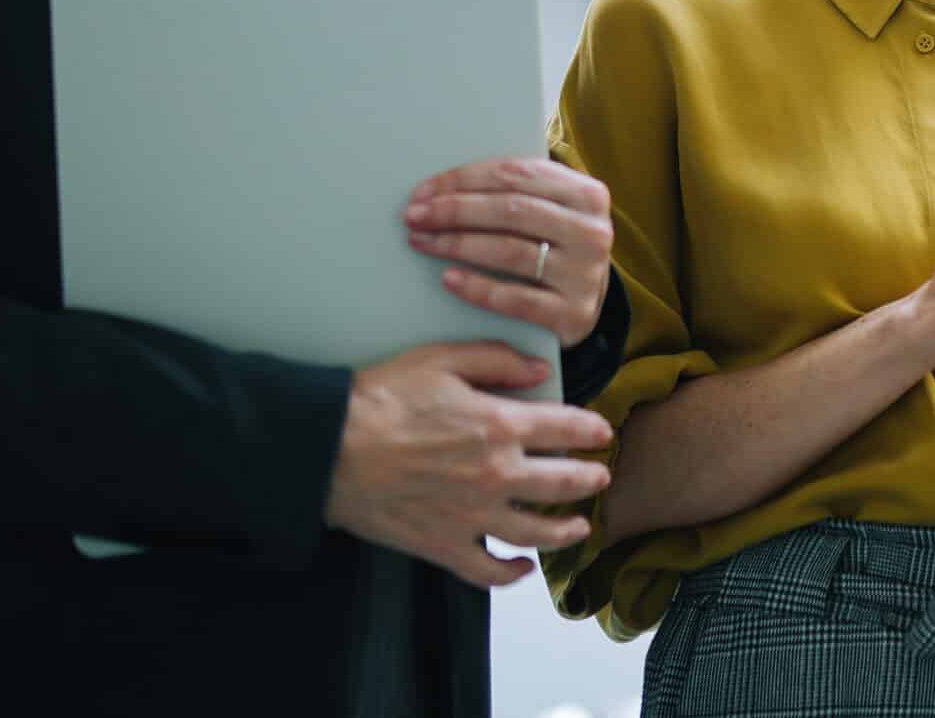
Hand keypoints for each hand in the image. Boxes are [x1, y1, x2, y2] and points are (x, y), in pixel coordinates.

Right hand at [323, 341, 615, 587]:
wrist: (330, 449)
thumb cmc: (381, 400)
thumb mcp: (442, 359)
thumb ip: (497, 360)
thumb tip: (539, 369)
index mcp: (499, 425)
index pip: (565, 428)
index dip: (591, 430)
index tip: (603, 432)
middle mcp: (496, 474)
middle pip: (562, 483)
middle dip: (589, 479)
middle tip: (600, 477)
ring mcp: (473, 515)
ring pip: (537, 532)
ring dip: (565, 530)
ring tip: (579, 526)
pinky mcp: (444, 545)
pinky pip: (488, 570)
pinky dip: (511, 575)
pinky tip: (523, 570)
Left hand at [406, 157, 614, 345]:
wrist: (585, 303)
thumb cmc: (554, 247)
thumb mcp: (551, 211)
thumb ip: (517, 192)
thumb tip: (442, 187)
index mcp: (587, 193)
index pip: (516, 174)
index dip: (464, 179)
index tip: (424, 191)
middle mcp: (592, 231)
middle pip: (511, 210)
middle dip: (454, 210)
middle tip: (414, 216)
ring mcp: (585, 274)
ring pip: (510, 251)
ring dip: (458, 244)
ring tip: (422, 242)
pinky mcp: (573, 314)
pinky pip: (516, 299)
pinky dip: (478, 287)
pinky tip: (448, 278)